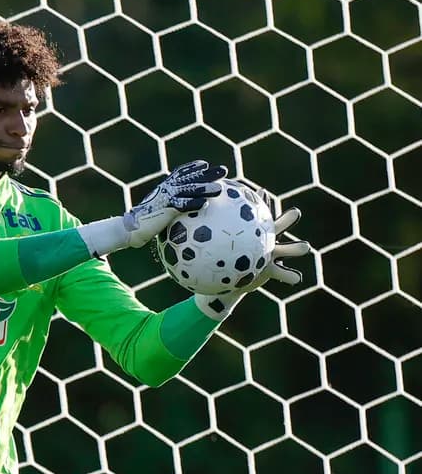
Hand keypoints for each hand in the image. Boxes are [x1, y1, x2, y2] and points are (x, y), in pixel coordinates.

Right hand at [123, 160, 225, 247]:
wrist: (129, 229)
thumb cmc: (142, 225)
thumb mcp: (157, 214)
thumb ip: (168, 211)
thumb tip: (181, 219)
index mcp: (163, 188)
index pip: (179, 173)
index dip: (192, 168)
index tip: (204, 164)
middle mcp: (165, 189)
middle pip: (189, 178)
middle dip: (207, 173)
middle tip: (223, 170)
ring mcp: (165, 197)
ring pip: (188, 190)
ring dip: (205, 188)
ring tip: (220, 188)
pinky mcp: (165, 209)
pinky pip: (182, 204)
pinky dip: (193, 203)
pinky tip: (205, 204)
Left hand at [195, 189, 309, 319]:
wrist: (218, 283)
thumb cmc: (209, 262)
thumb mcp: (197, 248)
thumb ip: (188, 234)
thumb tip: (167, 221)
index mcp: (245, 232)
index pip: (251, 212)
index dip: (256, 201)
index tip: (262, 191)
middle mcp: (258, 239)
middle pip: (273, 224)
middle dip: (286, 218)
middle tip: (296, 212)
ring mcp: (266, 254)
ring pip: (285, 248)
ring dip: (296, 246)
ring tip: (307, 246)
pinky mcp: (269, 270)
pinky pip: (281, 273)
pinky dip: (289, 275)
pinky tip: (300, 279)